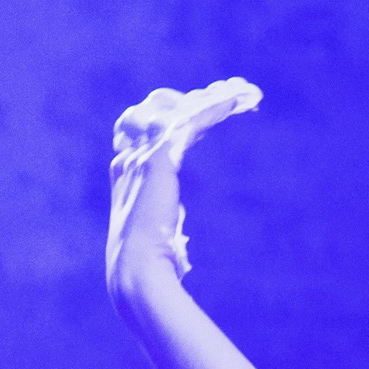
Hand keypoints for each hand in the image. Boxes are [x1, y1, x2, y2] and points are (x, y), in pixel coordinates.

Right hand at [107, 79, 261, 309]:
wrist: (135, 276)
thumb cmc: (147, 273)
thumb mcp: (156, 245)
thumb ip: (164, 235)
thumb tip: (177, 256)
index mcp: (125, 176)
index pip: (148, 133)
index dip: (176, 121)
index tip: (201, 115)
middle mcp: (130, 158)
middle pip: (162, 112)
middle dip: (196, 102)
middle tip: (229, 96)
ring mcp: (143, 155)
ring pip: (181, 112)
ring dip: (215, 100)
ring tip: (243, 92)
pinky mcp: (161, 157)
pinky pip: (194, 120)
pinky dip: (217, 108)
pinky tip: (238, 99)